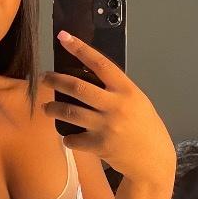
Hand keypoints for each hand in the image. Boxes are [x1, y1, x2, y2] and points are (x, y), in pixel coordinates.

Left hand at [42, 31, 175, 183]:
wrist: (154, 160)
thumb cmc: (146, 128)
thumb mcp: (137, 102)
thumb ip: (117, 92)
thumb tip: (89, 79)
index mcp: (127, 90)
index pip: (100, 63)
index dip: (80, 49)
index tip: (63, 37)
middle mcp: (116, 106)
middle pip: (77, 87)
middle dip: (55, 80)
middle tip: (43, 78)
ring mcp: (106, 126)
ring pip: (69, 112)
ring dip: (53, 108)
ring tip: (46, 107)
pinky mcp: (99, 145)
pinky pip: (73, 139)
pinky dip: (67, 137)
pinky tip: (69, 136)